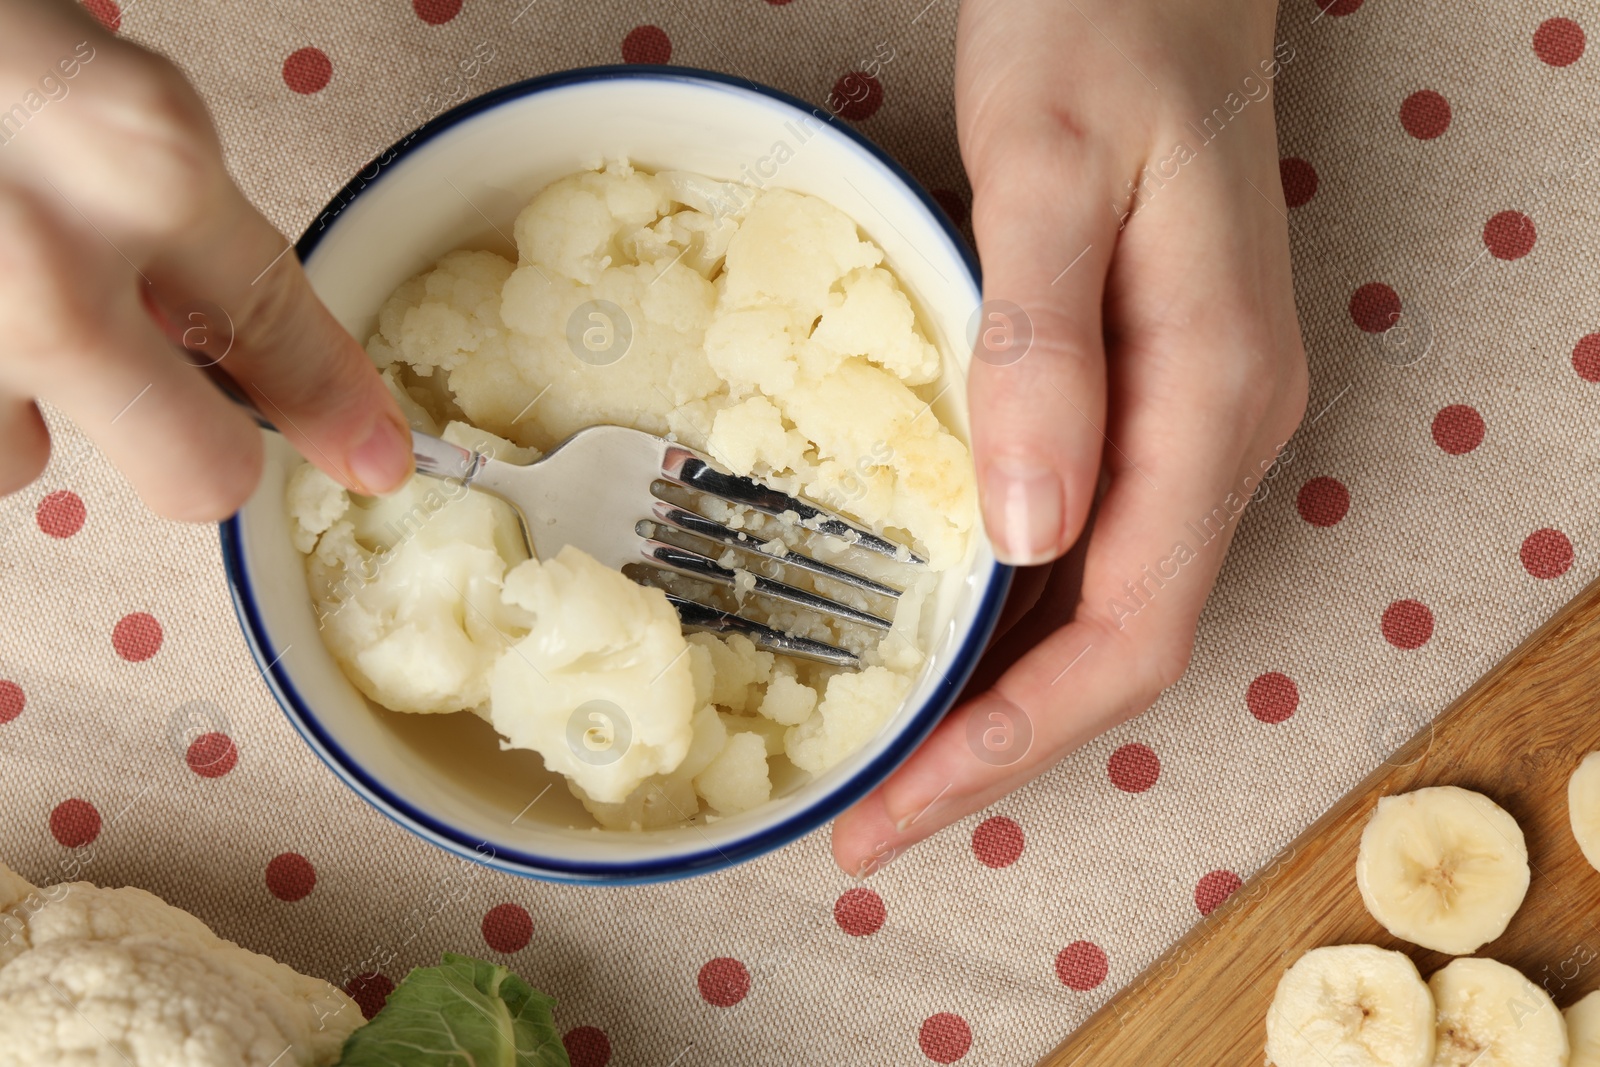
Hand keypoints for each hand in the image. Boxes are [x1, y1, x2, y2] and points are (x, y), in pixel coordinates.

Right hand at [0, 0, 410, 518]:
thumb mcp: (86, 72)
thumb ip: (164, 198)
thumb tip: (226, 321)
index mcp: (136, 157)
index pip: (284, 329)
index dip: (336, 406)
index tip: (371, 456)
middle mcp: (47, 275)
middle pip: (195, 476)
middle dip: (194, 449)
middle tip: (146, 380)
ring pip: (21, 460)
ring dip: (11, 398)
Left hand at [834, 0, 1308, 873]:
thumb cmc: (1102, 28)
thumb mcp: (1049, 173)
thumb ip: (1046, 351)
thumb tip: (1024, 537)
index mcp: (1209, 396)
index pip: (1125, 633)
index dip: (1010, 743)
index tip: (898, 811)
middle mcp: (1217, 428)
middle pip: (1117, 646)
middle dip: (995, 749)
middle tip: (871, 818)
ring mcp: (1190, 412)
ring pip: (1103, 604)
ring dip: (1001, 696)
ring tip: (890, 760)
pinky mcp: (1150, 387)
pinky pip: (1087, 539)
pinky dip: (1009, 612)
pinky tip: (940, 631)